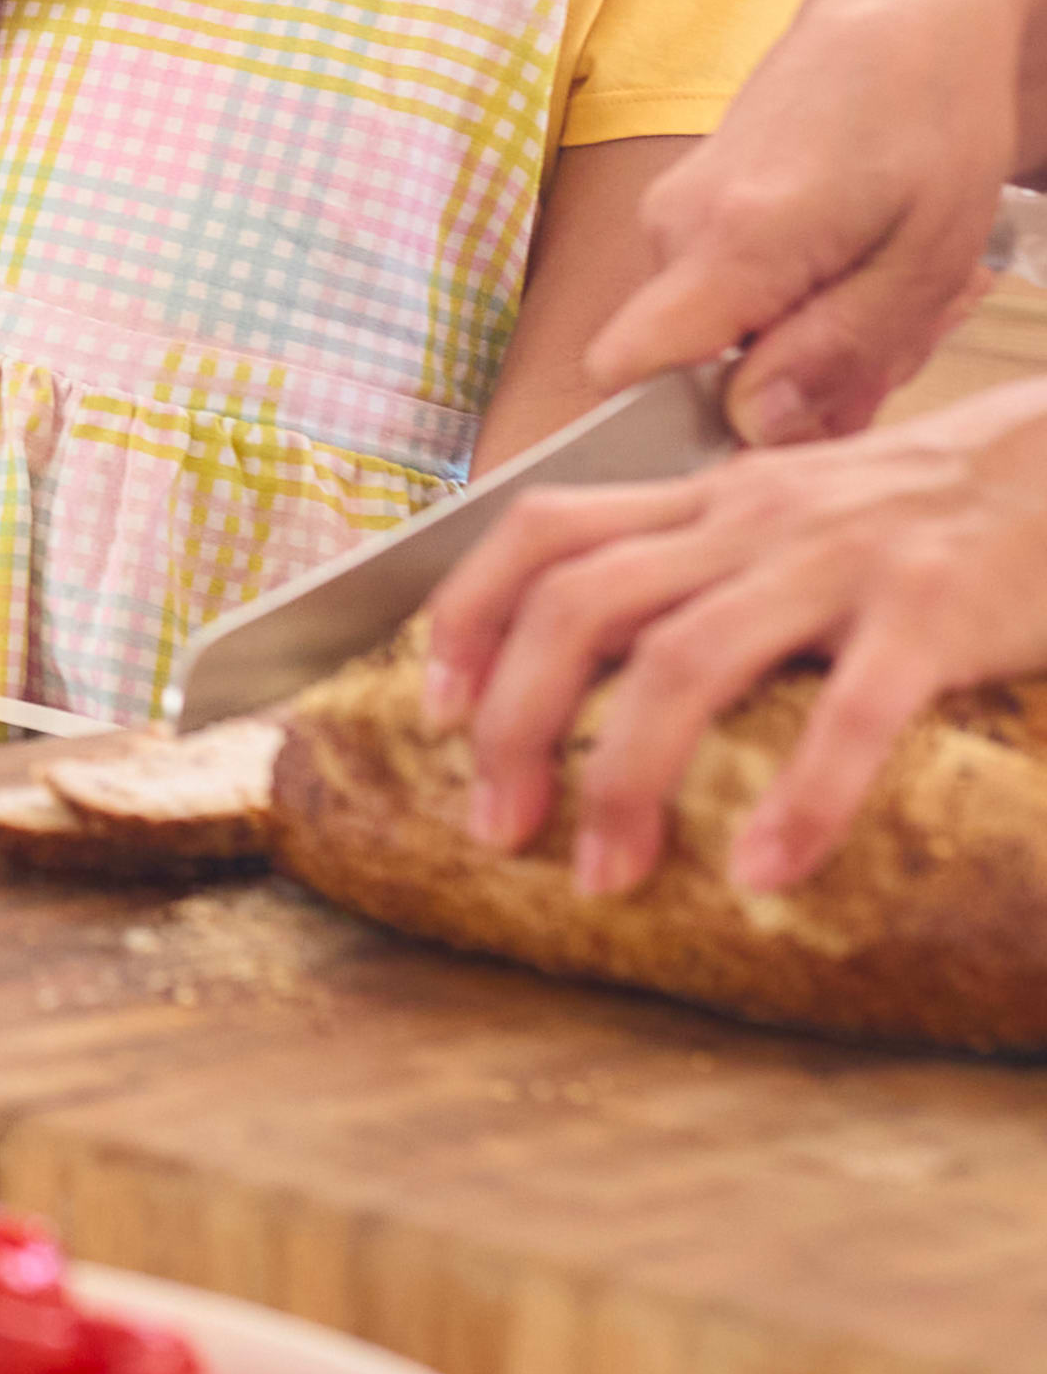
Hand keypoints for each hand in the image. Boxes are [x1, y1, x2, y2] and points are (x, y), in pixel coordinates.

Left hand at [416, 374, 1046, 893]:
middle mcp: (750, 519)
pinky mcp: (934, 608)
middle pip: (578, 603)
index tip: (439, 712)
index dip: (469, 614)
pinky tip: (769, 872)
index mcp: (709, 500)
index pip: (541, 529)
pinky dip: (801, 797)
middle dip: (516, 719)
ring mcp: (838, 559)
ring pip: (683, 657)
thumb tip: (615, 652)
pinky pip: (850, 710)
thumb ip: (712, 562)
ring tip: (604, 874)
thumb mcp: (798, 514)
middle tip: (495, 824)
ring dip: (626, 775)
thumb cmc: (932, 509)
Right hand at [584, 0, 1030, 442]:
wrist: (905, 16)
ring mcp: (671, 213)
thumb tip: (754, 431)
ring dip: (811, 337)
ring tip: (889, 281)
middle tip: (897, 326)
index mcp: (730, 240)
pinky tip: (859, 259)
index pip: (626, 368)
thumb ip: (837, 354)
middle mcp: (673, 227)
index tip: (775, 426)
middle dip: (799, 379)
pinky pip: (726, 296)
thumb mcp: (923, 260)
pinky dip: (798, 300)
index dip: (682, 424)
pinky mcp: (685, 207)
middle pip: (698, 370)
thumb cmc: (930, 119)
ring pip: (723, 336)